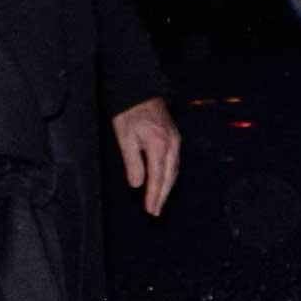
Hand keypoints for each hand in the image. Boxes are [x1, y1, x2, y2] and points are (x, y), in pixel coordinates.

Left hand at [111, 98, 182, 215]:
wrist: (139, 89)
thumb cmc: (129, 112)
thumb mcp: (125, 137)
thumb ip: (132, 162)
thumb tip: (137, 184)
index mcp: (159, 145)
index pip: (157, 178)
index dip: (154, 195)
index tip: (150, 210)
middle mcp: (171, 144)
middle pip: (169, 177)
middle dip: (163, 196)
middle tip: (155, 211)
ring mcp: (175, 140)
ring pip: (174, 170)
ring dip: (167, 187)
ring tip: (160, 200)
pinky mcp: (174, 136)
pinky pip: (174, 161)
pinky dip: (170, 174)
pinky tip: (165, 179)